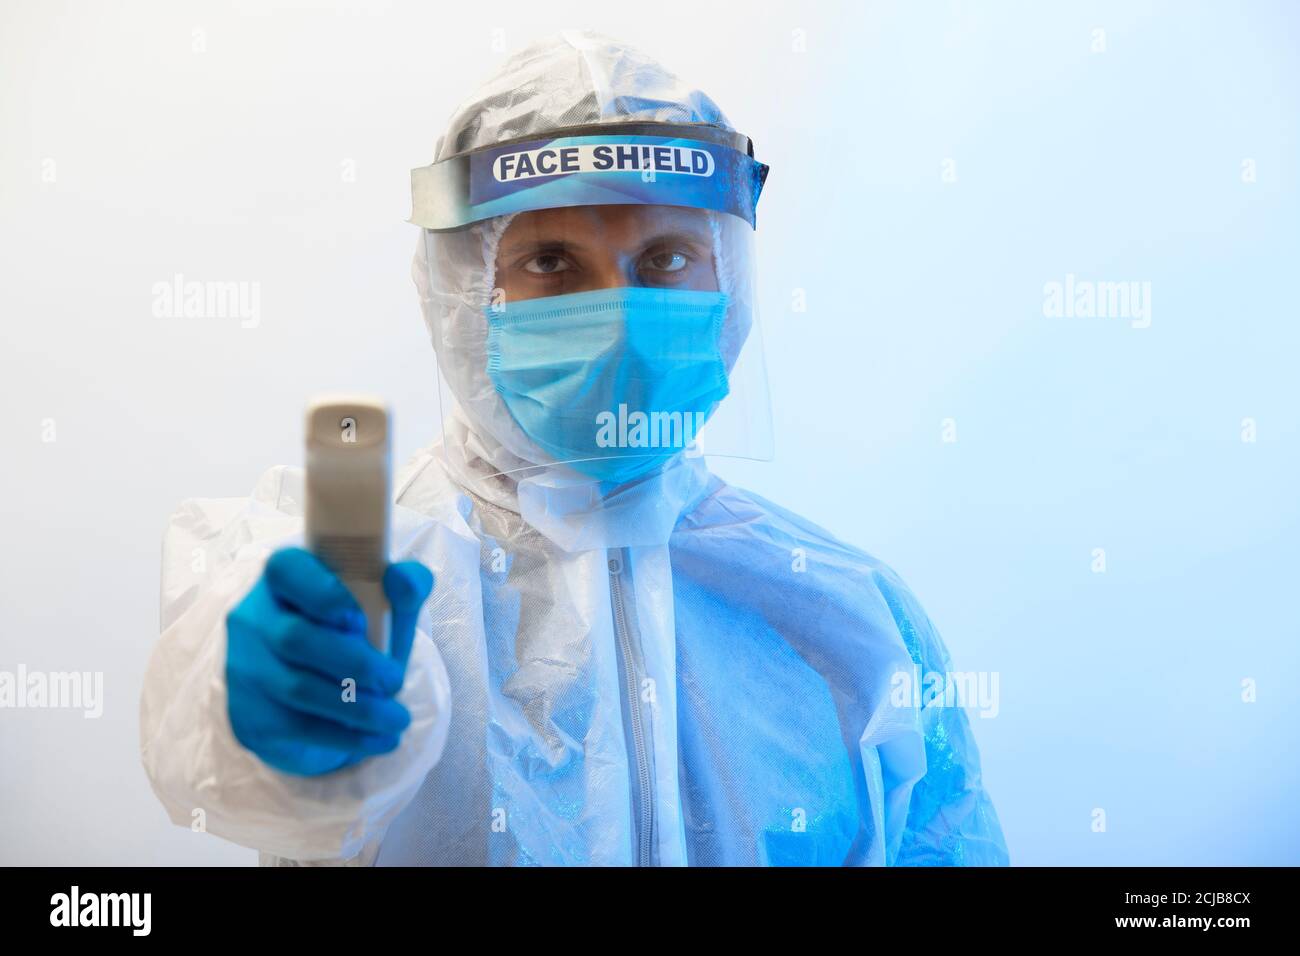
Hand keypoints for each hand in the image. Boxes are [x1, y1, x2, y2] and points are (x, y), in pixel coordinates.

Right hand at [225, 546, 434, 775]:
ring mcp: (245, 668)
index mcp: (284, 578)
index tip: (358, 621)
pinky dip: (347, 736)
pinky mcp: (249, 715)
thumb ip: (404, 584)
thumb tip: (405, 579)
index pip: (286, 569)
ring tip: (398, 717)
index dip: (322, 593)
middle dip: (355, 663)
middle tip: (395, 680)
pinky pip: (298, 727)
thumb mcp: (384, 607)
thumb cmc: (355, 634)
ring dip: (358, 707)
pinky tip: (382, 738)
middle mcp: (253, 618)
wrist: (319, 694)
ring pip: (298, 689)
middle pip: (295, 639)